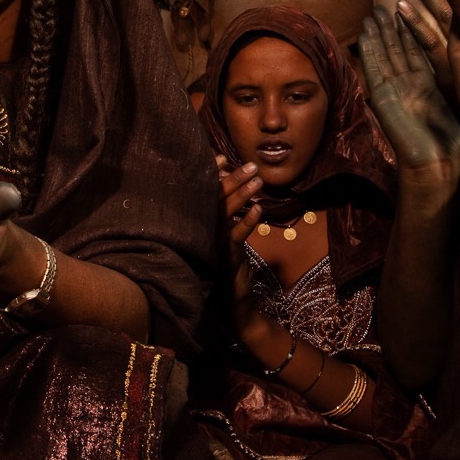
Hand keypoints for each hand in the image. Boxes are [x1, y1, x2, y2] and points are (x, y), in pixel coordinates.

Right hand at [215, 154, 265, 322]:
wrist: (232, 302)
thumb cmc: (229, 265)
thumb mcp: (227, 237)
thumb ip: (228, 215)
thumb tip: (233, 187)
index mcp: (200, 224)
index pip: (205, 194)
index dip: (212, 175)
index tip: (221, 157)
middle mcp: (202, 231)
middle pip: (215, 200)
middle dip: (232, 180)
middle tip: (250, 165)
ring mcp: (213, 244)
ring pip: (225, 215)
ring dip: (242, 196)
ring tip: (258, 181)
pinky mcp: (226, 258)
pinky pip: (236, 236)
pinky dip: (247, 222)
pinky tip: (258, 210)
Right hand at [358, 4, 459, 186]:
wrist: (437, 163)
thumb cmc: (455, 141)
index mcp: (429, 86)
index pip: (418, 51)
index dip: (411, 31)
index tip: (407, 9)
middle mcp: (410, 85)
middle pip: (398, 50)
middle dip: (392, 27)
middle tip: (383, 4)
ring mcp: (395, 90)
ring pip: (384, 55)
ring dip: (378, 34)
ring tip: (373, 12)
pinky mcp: (382, 97)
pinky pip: (374, 69)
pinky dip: (368, 51)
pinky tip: (364, 33)